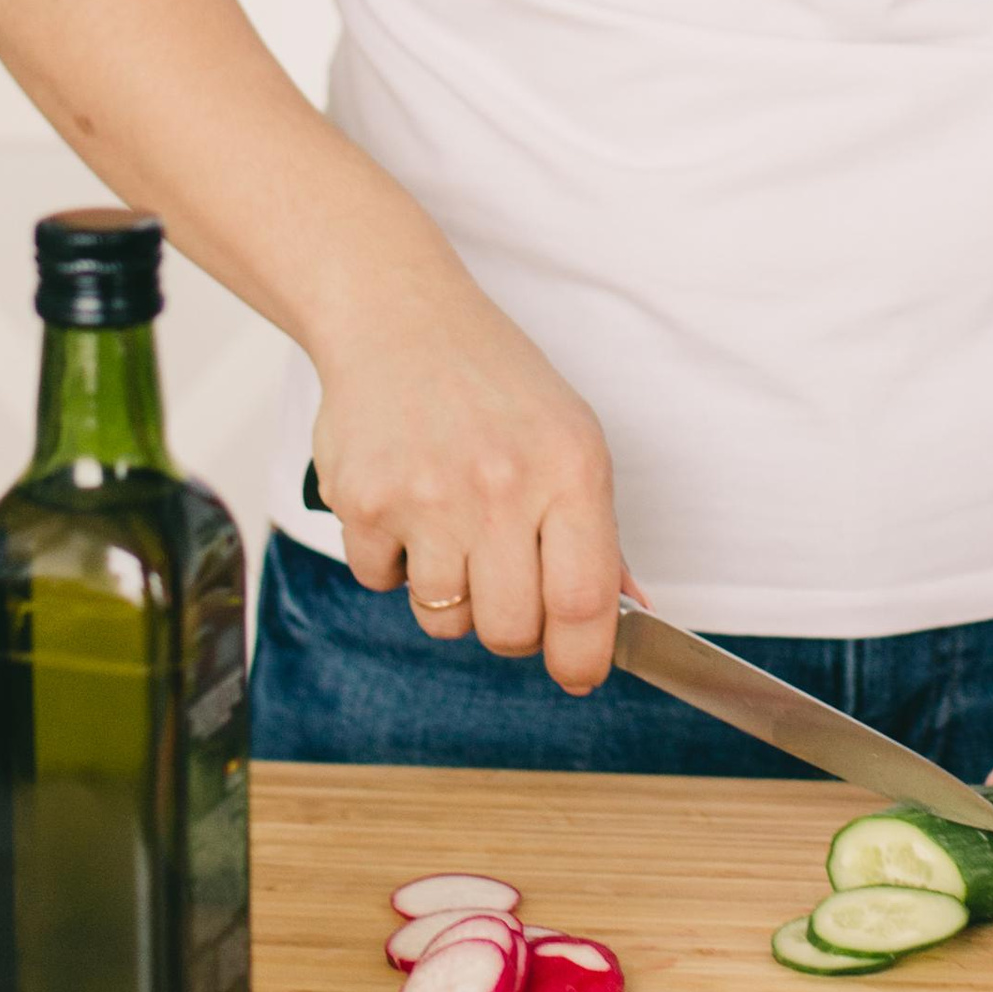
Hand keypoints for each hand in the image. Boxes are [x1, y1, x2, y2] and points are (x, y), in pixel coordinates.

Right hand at [308, 269, 629, 692]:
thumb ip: (596, 531)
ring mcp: (428, 496)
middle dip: (511, 630)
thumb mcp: (569, 436)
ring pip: (444, 621)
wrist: (397, 317)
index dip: (584, 657)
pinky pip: (382, 583)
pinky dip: (392, 561)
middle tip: (504, 587)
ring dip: (449, 595)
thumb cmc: (492, 380)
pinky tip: (405, 501)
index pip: (586, 601)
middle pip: (512, 631)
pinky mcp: (364, 502)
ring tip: (450, 527)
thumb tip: (628, 613)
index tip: (579, 674)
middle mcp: (502, 485)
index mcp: (569, 468)